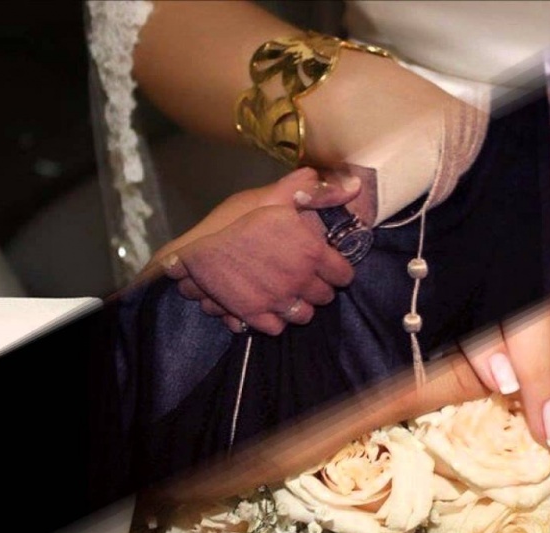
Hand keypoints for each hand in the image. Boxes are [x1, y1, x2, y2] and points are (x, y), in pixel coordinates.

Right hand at [153, 167, 360, 334]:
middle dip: (318, 287)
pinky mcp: (255, 316)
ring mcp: (277, 301)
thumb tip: (354, 186)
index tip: (327, 264)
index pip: (343, 274)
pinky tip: (270, 306)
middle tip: (306, 276)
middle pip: (325, 297)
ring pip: (304, 316)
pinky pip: (278, 328)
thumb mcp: (274, 196)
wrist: (195, 248)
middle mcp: (299, 281)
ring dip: (300, 305)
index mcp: (310, 251)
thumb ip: (315, 193)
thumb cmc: (234, 219)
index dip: (337, 268)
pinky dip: (276, 319)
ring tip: (290, 293)